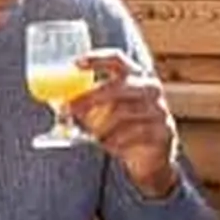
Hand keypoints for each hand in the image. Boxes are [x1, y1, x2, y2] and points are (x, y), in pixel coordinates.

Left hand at [67, 50, 183, 198]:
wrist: (151, 160)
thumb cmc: (122, 130)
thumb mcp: (102, 114)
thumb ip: (84, 105)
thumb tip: (55, 102)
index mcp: (135, 76)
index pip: (117, 60)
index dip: (97, 59)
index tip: (75, 64)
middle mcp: (150, 88)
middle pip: (120, 85)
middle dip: (91, 97)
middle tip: (68, 109)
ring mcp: (159, 109)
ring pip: (123, 113)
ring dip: (101, 127)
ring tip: (94, 136)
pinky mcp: (164, 131)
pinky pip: (132, 135)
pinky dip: (116, 142)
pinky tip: (111, 146)